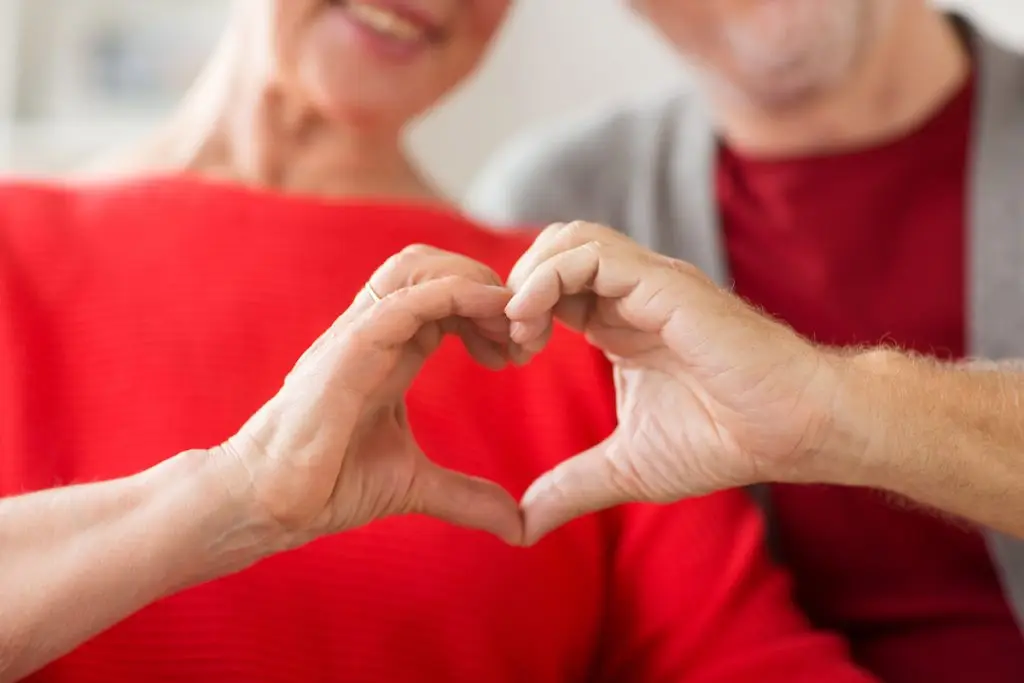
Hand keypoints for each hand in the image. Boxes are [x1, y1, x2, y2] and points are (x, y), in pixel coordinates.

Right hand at [215, 246, 523, 550]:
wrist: (270, 504)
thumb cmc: (328, 484)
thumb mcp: (415, 485)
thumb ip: (466, 496)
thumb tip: (517, 526)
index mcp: (390, 350)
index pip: (443, 295)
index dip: (488, 308)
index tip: (520, 350)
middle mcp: (374, 332)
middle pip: (432, 265)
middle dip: (486, 285)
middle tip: (523, 333)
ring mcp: (358, 335)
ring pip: (418, 267)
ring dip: (475, 283)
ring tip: (510, 326)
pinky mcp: (349, 349)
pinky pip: (407, 300)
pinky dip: (457, 295)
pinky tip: (494, 319)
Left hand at [506, 222, 839, 543]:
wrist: (793, 431)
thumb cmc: (724, 440)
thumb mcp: (626, 468)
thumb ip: (571, 487)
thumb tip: (522, 526)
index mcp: (618, 322)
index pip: (551, 286)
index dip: (517, 311)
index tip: (504, 357)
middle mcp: (631, 293)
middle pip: (552, 249)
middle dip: (514, 287)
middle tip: (507, 342)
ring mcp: (650, 282)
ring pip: (568, 239)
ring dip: (528, 277)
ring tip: (519, 331)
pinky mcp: (666, 283)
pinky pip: (592, 254)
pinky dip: (548, 277)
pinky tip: (534, 322)